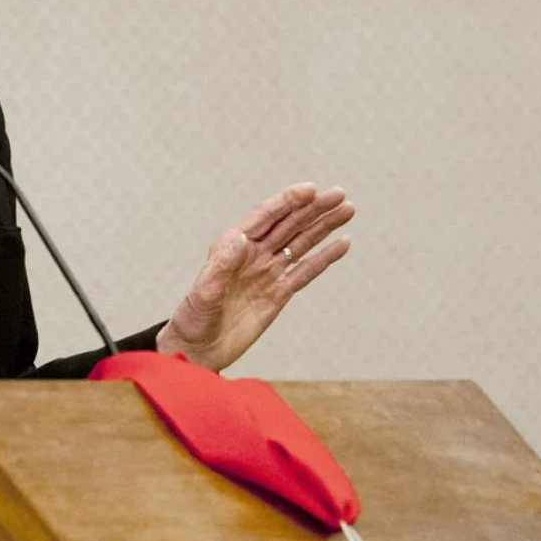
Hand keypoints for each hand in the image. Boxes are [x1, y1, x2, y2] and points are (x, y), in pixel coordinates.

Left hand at [156, 182, 354, 370]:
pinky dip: (325, 257)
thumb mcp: (203, 293)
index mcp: (232, 245)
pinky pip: (306, 272)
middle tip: (339, 194)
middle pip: (289, 225)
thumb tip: (241, 238)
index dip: (288, 202)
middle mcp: (253, 254)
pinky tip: (342, 243)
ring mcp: (268, 272)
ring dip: (323, 226)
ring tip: (347, 209)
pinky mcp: (279, 293)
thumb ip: (222, 266)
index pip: (265, 217)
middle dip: (313, 208)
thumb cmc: (193, 319)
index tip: (311, 190)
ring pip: (301, 243)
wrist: (198, 350)